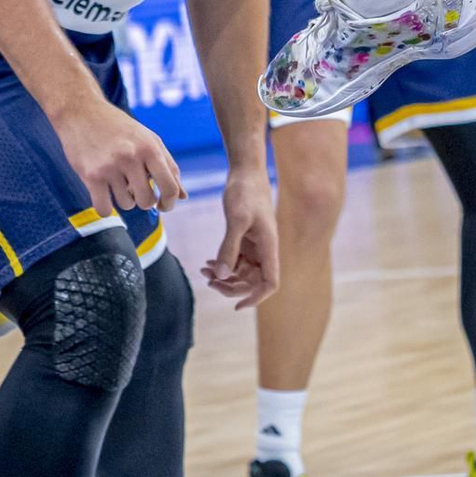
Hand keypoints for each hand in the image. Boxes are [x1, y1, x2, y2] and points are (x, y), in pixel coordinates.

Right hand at [56, 95, 185, 218]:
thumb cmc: (119, 128)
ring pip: (126, 205)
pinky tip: (102, 193)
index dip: (170, 202)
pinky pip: (104, 209)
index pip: (170, 186)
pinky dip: (105, 207)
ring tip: (116, 180)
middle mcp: (132, 156)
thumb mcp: (148, 139)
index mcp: (150, 147)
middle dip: (144, 201)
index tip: (164, 205)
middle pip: (147, 201)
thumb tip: (183, 196)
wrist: (81, 111)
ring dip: (122, 199)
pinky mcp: (91, 175)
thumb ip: (168, 166)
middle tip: (135, 189)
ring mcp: (110, 166)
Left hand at [202, 165, 277, 309]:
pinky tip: (208, 263)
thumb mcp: (236, 219)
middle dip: (231, 287)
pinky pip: (236, 261)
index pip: (270, 282)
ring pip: (242, 273)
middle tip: (210, 281)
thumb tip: (221, 275)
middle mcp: (264, 249)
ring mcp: (255, 245)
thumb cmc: (245, 191)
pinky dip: (223, 265)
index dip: (256, 298)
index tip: (237, 306)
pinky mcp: (246, 239)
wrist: (246, 171)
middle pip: (252, 282)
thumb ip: (229, 247)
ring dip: (224, 277)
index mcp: (269, 246)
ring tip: (204, 271)